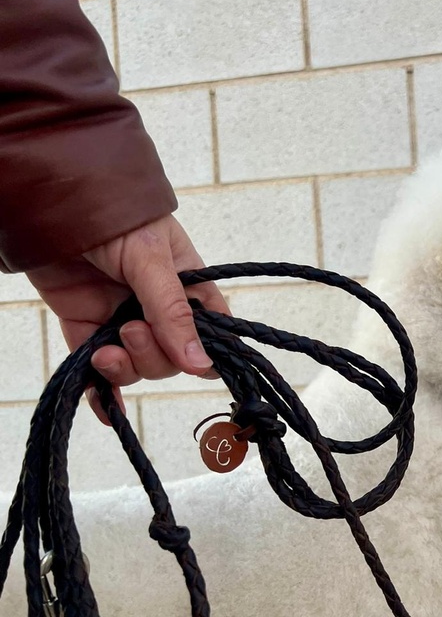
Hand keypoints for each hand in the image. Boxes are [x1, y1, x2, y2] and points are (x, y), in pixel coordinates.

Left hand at [26, 215, 229, 421]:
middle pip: (171, 359)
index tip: (195, 365)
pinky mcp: (87, 330)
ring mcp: (123, 321)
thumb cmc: (116, 219)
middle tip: (131, 329)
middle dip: (152, 355)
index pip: (212, 332)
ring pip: (137, 367)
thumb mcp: (151, 260)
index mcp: (189, 288)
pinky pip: (100, 372)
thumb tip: (200, 365)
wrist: (53, 204)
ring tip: (106, 348)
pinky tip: (108, 411)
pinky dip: (103, 394)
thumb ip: (172, 313)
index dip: (207, 354)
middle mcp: (159, 310)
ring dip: (125, 368)